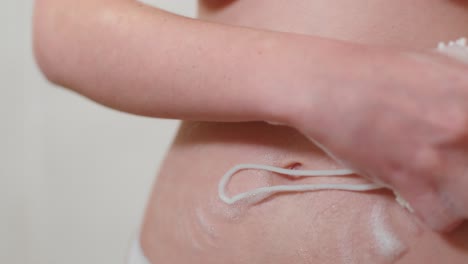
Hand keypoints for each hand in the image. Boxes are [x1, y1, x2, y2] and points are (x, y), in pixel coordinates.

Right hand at [289, 46, 467, 231]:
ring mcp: (436, 155)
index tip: (466, 151)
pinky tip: (425, 195)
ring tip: (446, 183)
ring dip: (462, 196)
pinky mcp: (406, 179)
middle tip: (455, 164)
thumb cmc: (372, 71)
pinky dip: (437, 213)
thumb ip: (465, 91)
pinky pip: (442, 218)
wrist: (325, 84)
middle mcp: (463, 125)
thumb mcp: (434, 66)